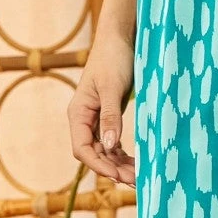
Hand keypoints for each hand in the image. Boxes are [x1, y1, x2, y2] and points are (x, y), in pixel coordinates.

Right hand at [67, 32, 135, 186]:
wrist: (121, 37)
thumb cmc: (113, 58)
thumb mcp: (113, 87)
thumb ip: (111, 116)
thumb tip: (109, 145)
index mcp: (78, 112)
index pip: (82, 148)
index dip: (97, 165)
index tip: (116, 175)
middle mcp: (84, 118)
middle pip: (94, 153)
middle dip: (112, 168)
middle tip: (135, 180)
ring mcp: (97, 117)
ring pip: (105, 149)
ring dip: (119, 163)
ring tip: (138, 176)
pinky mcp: (109, 114)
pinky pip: (113, 141)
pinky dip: (122, 152)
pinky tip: (135, 161)